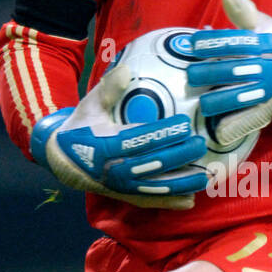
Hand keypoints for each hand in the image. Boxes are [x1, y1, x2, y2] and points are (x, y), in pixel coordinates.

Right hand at [30, 62, 207, 208]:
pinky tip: (190, 200)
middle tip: (200, 144)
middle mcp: (115, 170)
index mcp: (106, 145)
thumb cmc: (83, 128)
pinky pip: (151, 201)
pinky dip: (170, 202)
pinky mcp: (126, 196)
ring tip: (205, 174)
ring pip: (155, 187)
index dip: (163, 133)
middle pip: (153, 164)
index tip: (185, 123)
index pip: (139, 139)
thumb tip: (126, 69)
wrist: (65, 161)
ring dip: (182, 182)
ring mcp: (122, 187)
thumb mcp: (90, 106)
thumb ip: (108, 89)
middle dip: (179, 155)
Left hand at [185, 0, 271, 147]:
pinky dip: (231, 128)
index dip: (208, 43)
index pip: (231, 42)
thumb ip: (244, 13)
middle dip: (204, 73)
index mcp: (262, 44)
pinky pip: (246, 122)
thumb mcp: (265, 26)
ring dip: (213, 100)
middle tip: (192, 75)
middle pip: (227, 71)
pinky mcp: (265, 111)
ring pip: (231, 98)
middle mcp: (263, 68)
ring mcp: (264, 92)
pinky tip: (217, 132)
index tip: (193, 44)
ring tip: (202, 100)